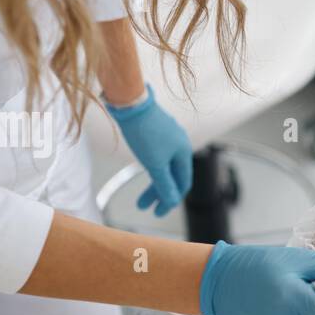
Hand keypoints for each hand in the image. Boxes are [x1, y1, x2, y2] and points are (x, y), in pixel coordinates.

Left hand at [105, 84, 192, 216]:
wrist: (130, 102)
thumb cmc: (144, 132)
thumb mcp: (155, 164)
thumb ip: (165, 184)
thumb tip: (173, 201)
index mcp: (184, 152)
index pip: (183, 182)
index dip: (171, 199)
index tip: (158, 212)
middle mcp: (180, 144)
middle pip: (172, 175)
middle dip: (158, 193)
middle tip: (145, 207)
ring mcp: (168, 136)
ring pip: (163, 165)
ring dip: (152, 181)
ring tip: (138, 195)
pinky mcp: (156, 129)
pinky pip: (158, 154)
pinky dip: (152, 167)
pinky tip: (143, 168)